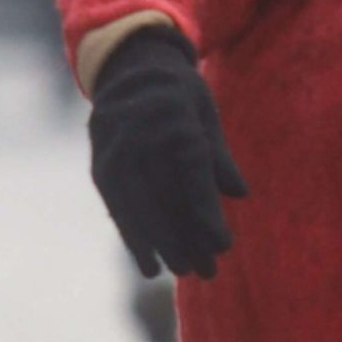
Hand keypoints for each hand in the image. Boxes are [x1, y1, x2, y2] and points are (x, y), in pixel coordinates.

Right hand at [88, 28, 247, 278]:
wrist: (128, 68)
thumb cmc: (179, 94)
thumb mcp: (205, 113)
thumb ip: (219, 156)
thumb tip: (241, 195)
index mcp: (175, 119)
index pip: (192, 176)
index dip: (207, 213)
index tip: (223, 245)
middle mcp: (142, 136)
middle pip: (167, 199)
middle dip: (188, 239)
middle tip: (209, 272)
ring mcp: (116, 151)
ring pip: (140, 209)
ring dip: (162, 245)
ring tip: (183, 272)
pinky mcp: (100, 167)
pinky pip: (118, 208)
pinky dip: (133, 238)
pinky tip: (148, 264)